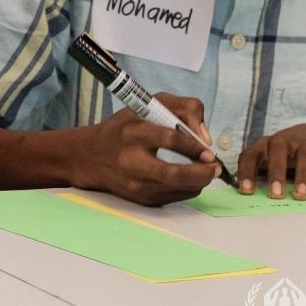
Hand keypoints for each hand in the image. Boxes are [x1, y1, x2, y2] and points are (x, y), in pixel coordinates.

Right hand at [71, 94, 218, 206]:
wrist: (90, 157)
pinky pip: (175, 197)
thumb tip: (205, 137)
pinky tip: (189, 177)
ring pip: (179, 189)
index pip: (170, 139)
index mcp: (133, 132)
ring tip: (206, 170)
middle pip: (174, 174)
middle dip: (203, 172)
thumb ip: (182, 109)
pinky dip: (189, 187)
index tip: (208, 148)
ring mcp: (136, 185)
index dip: (195, 145)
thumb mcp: (149, 105)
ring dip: (200, 181)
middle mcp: (131, 161)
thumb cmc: (124, 127)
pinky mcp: (141, 200)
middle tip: (215, 166)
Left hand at [236, 124, 305, 198]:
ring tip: (300, 196)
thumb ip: (257, 175)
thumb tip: (242, 199)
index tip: (246, 191)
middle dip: (276, 172)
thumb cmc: (286, 156)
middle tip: (275, 194)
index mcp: (265, 146)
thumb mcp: (269, 160)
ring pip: (304, 156)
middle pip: (277, 150)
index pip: (251, 154)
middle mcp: (285, 142)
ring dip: (302, 176)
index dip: (247, 171)